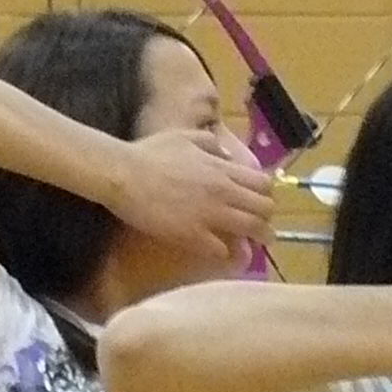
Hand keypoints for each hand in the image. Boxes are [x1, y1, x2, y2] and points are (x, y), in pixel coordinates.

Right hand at [110, 131, 274, 262]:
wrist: (124, 174)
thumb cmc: (150, 153)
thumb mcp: (186, 137)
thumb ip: (212, 144)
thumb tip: (227, 155)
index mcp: (222, 169)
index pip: (264, 184)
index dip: (265, 195)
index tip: (260, 203)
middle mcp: (224, 192)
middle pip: (265, 209)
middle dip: (267, 219)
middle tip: (261, 227)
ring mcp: (210, 215)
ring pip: (252, 230)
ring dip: (255, 239)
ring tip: (253, 247)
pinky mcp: (193, 235)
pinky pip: (222, 249)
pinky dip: (225, 253)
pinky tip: (220, 253)